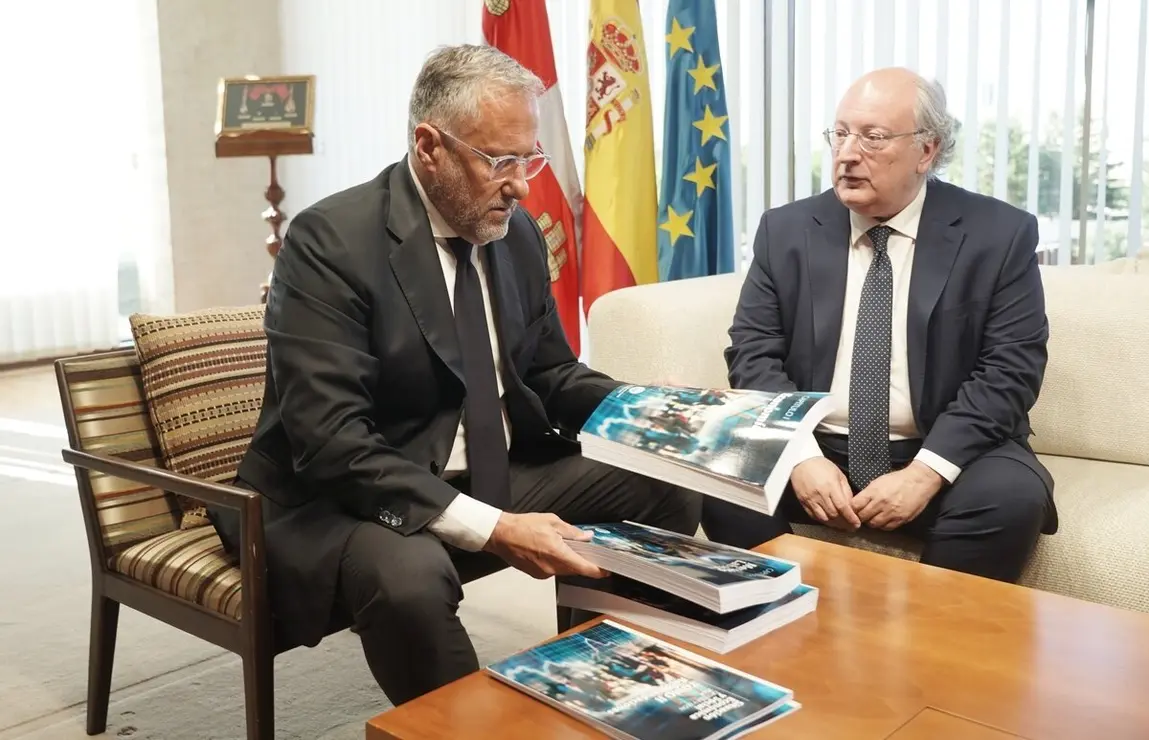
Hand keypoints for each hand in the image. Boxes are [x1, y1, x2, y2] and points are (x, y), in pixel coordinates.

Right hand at [482, 512, 608, 579]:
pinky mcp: (536, 574)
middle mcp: (551, 568)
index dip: (598, 571)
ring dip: (566, 560)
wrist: (501, 534)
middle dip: (580, 560)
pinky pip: (552, 570)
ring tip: (558, 545)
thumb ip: (572, 532)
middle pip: (574, 569)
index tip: (606, 570)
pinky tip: (548, 550)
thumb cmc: (522, 526)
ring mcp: (543, 573)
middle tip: (581, 548)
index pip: (584, 568)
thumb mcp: (553, 522)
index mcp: (558, 554)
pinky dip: (555, 562)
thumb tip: (587, 537)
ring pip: (563, 570)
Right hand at [790, 458, 860, 530]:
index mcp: (831, 486)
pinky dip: (823, 521)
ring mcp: (810, 499)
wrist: (802, 462)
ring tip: (841, 525)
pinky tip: (829, 521)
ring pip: (823, 518)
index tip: (857, 524)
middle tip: (851, 526)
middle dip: (844, 523)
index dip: (850, 518)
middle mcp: (820, 494)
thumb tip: (851, 507)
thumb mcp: (839, 475)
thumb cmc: (822, 466)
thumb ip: (846, 491)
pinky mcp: (803, 502)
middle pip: (834, 515)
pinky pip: (814, 516)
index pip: (842, 507)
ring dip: (834, 524)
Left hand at [851, 461, 944, 529]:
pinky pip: (886, 528)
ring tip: (872, 517)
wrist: (919, 481)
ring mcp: (891, 512)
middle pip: (863, 516)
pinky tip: (883, 520)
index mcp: (874, 492)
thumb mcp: (879, 481)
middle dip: (860, 516)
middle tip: (861, 515)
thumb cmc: (898, 479)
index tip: (852, 509)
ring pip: (873, 524)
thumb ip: (868, 493)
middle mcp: (881, 503)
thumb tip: (857, 503)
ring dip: (871, 522)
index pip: (855, 505)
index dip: (852, 509)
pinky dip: (882, 525)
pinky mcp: (901, 519)